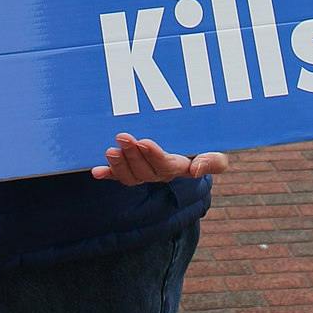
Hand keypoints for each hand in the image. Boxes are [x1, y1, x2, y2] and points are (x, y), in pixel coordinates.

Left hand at [90, 133, 229, 185]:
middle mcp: (159, 174)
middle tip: (122, 136)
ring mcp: (144, 173)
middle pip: (143, 170)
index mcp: (178, 168)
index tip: (144, 141)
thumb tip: (195, 170)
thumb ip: (213, 162)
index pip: (165, 165)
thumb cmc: (204, 150)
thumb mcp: (216, 155)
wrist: (192, 153)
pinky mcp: (131, 169)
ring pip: (130, 175)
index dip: (154, 155)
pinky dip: (108, 174)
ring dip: (119, 164)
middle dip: (132, 154)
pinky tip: (97, 172)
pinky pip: (119, 176)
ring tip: (110, 151)